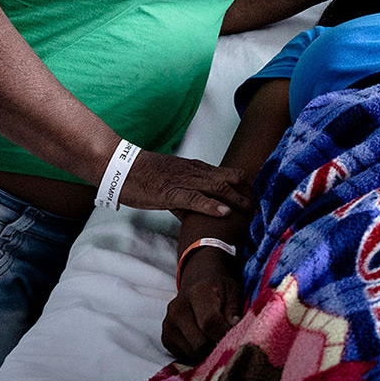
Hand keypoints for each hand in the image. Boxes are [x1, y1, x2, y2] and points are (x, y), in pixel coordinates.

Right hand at [120, 151, 251, 217]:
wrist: (120, 167)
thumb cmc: (143, 175)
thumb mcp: (171, 181)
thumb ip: (187, 191)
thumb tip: (199, 207)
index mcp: (194, 168)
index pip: (226, 173)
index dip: (243, 185)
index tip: (255, 195)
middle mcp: (193, 171)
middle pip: (226, 179)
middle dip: (245, 193)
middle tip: (259, 206)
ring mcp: (182, 181)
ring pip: (215, 187)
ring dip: (235, 199)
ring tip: (250, 210)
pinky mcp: (170, 192)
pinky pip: (194, 198)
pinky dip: (211, 206)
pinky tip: (224, 213)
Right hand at [161, 247, 242, 361]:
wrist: (198, 283)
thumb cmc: (219, 289)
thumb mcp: (233, 291)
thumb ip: (234, 309)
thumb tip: (234, 328)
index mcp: (197, 293)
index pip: (209, 322)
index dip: (224, 334)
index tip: (237, 338)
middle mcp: (177, 308)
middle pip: (200, 343)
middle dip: (216, 344)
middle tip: (225, 336)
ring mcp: (168, 324)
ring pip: (193, 353)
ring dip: (207, 350)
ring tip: (213, 335)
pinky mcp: (166, 338)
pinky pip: (185, 356)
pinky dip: (197, 352)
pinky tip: (201, 337)